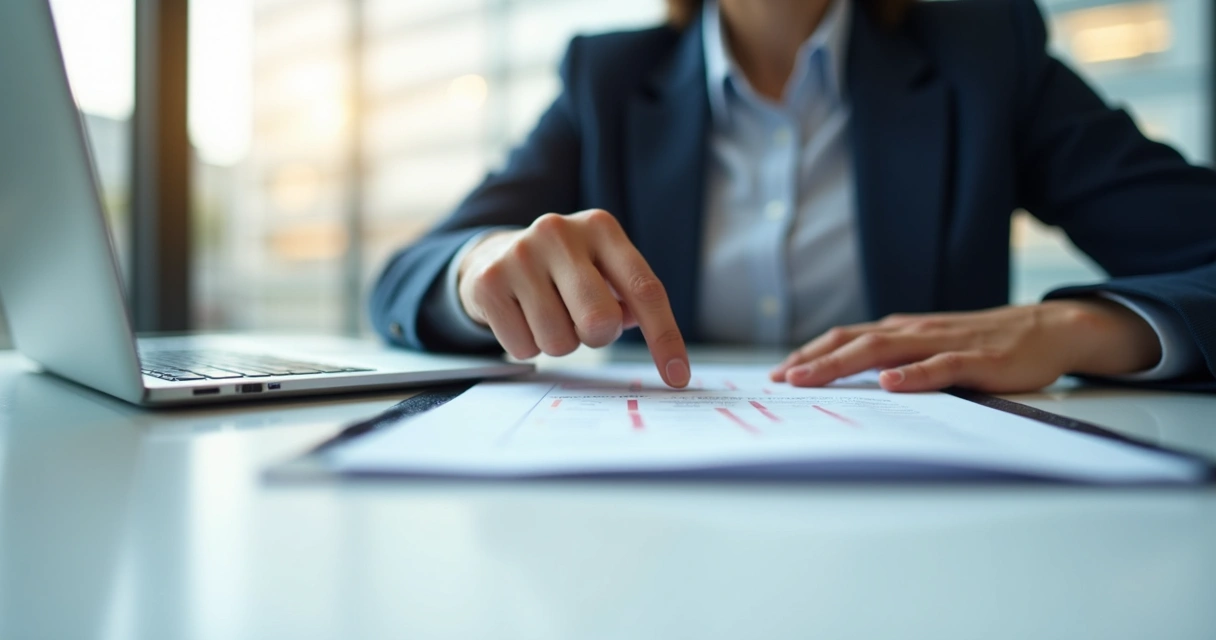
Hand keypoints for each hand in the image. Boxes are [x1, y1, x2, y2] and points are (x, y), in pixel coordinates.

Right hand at [458, 209, 690, 387]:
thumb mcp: (602, 270)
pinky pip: (524, 347)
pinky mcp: (489, 281)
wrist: (493, 257)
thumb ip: (631, 299)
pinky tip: (521, 317)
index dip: (665, 337)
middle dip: (597, 337)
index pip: (644, 289)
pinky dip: (527, 345)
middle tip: (582, 324)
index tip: (678, 376)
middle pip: (601, 321)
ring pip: (560, 341)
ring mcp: (520, 254)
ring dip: (559, 342)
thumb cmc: (564, 273)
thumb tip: (661, 347)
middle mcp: (560, 232)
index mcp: (601, 227)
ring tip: (547, 314)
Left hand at [769, 300, 1161, 392]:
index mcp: (902, 330)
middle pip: (854, 342)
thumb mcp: (931, 348)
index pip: (845, 338)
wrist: (1048, 329)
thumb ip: (896, 359)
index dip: (810, 353)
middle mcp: (915, 331)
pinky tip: (890, 383)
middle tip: (780, 380)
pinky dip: (913, 375)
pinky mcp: (977, 359)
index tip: (777, 374)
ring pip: (885, 350)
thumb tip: (850, 381)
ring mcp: (945, 342)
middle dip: (813, 360)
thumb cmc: (983, 343)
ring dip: (842, 364)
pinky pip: (940, 366)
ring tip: (810, 378)